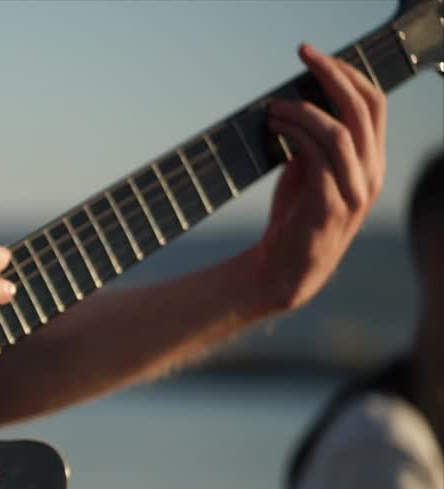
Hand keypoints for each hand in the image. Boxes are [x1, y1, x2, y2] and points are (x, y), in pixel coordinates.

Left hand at [255, 43, 386, 311]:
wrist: (284, 270)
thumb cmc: (295, 219)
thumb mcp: (310, 173)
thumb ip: (315, 143)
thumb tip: (299, 104)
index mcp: (371, 163)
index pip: (373, 105)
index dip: (348, 75)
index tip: (317, 58)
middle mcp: (371, 174)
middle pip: (363, 110)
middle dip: (332, 76)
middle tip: (304, 58)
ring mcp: (353, 190)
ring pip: (338, 131)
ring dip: (302, 110)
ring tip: (274, 108)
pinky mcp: (329, 204)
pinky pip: (316, 156)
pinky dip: (294, 135)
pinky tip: (275, 128)